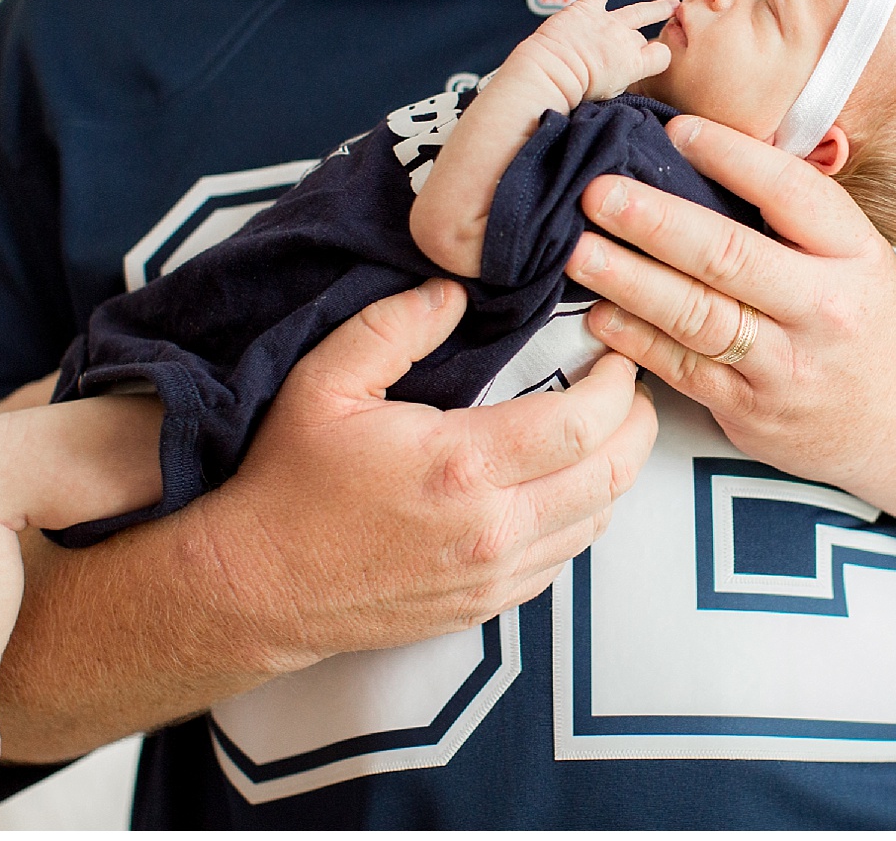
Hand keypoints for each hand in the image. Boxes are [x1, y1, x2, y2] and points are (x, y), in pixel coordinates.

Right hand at [208, 278, 657, 662]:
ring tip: (606, 428)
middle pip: (612, 474)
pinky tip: (565, 481)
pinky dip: (583, 513)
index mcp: (462, 466)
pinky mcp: (488, 605)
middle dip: (638, 423)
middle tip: (629, 386)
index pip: (585, 423)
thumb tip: (454, 291)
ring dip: (616, 469)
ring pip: (598, 519)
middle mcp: (493, 528)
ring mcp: (495, 575)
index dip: (618, 384)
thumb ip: (394, 325)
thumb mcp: (325, 382)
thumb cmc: (288, 481)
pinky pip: (566, 556)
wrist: (257, 586)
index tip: (613, 355)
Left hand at [515, 0, 676, 103]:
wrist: (553, 72)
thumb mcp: (610, 96)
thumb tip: (627, 75)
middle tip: (673, 28)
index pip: (659, 56)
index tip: (650, 63)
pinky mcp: (587, 8)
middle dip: (662, 33)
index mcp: (635, 64)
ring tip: (671, 4)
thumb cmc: (576, 90)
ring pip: (639, 12)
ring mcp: (608, 22)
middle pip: (645, 38)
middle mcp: (626, 41)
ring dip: (657, 8)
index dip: (655, 60)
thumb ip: (624, 81)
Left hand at [564, 114, 895, 494]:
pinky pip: (684, 370)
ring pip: (697, 318)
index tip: (675, 130)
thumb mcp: (856, 253)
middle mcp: (823, 309)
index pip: (789, 193)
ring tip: (580, 251)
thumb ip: (792, 213)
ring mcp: (787, 367)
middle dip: (656, 221)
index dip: (729, 157)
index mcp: (854, 253)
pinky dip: (637, 340)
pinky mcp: (753, 413)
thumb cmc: (867, 319)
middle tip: (599, 193)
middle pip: (729, 257)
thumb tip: (699, 151)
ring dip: (630, 281)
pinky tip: (600, 313)